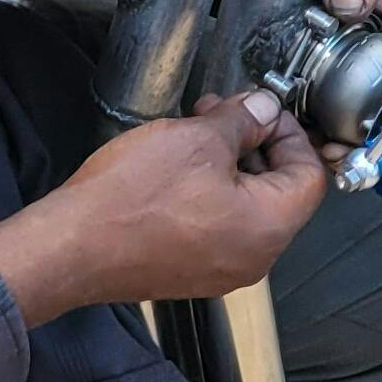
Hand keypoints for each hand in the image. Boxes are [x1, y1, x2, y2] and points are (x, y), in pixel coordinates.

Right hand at [0, 90, 328, 323]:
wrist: (71, 248)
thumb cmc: (132, 199)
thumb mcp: (197, 139)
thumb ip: (243, 121)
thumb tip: (265, 109)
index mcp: (268, 228)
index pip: (310, 175)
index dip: (290, 132)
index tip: (263, 110)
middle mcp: (254, 258)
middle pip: (279, 191)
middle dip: (255, 143)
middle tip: (224, 113)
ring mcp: (222, 270)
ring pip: (245, 207)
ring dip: (228, 164)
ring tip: (191, 132)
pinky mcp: (191, 271)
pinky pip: (217, 226)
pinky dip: (208, 191)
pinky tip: (176, 166)